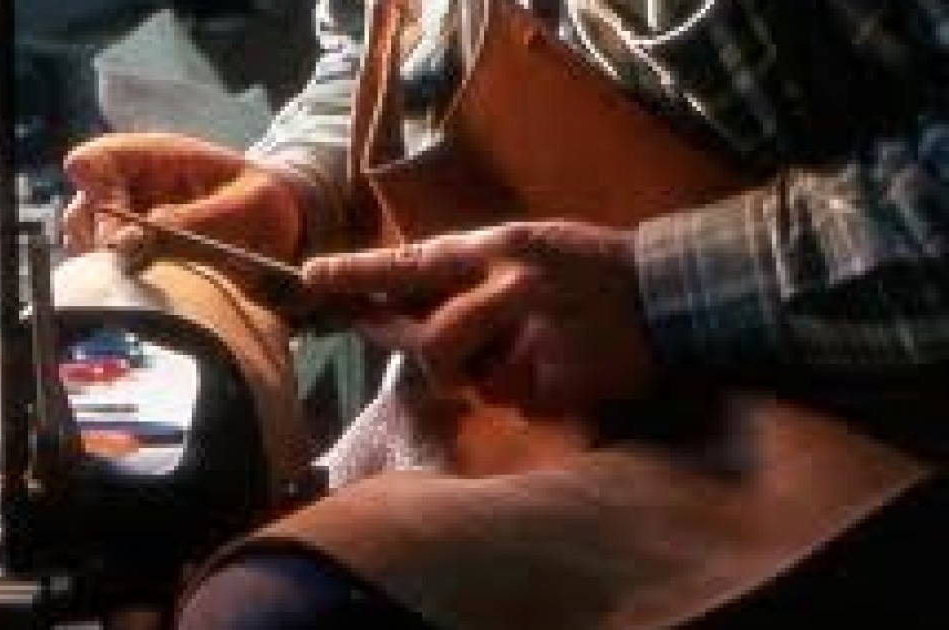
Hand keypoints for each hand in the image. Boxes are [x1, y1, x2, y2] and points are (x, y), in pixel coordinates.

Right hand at [61, 132, 302, 271]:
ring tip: (152, 277)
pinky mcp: (136, 252)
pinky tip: (153, 288)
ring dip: (109, 265)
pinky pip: (107, 268)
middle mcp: (131, 185)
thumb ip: (197, 218)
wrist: (284, 228)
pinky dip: (121, 281)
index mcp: (155, 157)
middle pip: (81, 211)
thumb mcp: (248, 205)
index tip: (126, 233)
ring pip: (86, 244)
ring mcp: (128, 219)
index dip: (95, 194)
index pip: (92, 162)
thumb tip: (140, 236)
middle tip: (143, 266)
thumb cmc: (268, 204)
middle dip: (104, 242)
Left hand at [301, 221, 654, 413]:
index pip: (409, 264)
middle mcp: (509, 286)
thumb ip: (468, 277)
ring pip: (479, 383)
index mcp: (495, 249)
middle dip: (437, 362)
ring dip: (498, 380)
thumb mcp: (527, 249)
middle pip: (433, 345)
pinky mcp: (562, 375)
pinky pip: (523, 404)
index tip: (310, 279)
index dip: (357, 275)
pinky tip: (569, 368)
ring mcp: (537, 332)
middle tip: (458, 361)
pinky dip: (539, 396)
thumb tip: (398, 308)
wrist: (673, 291)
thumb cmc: (588, 271)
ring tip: (538, 353)